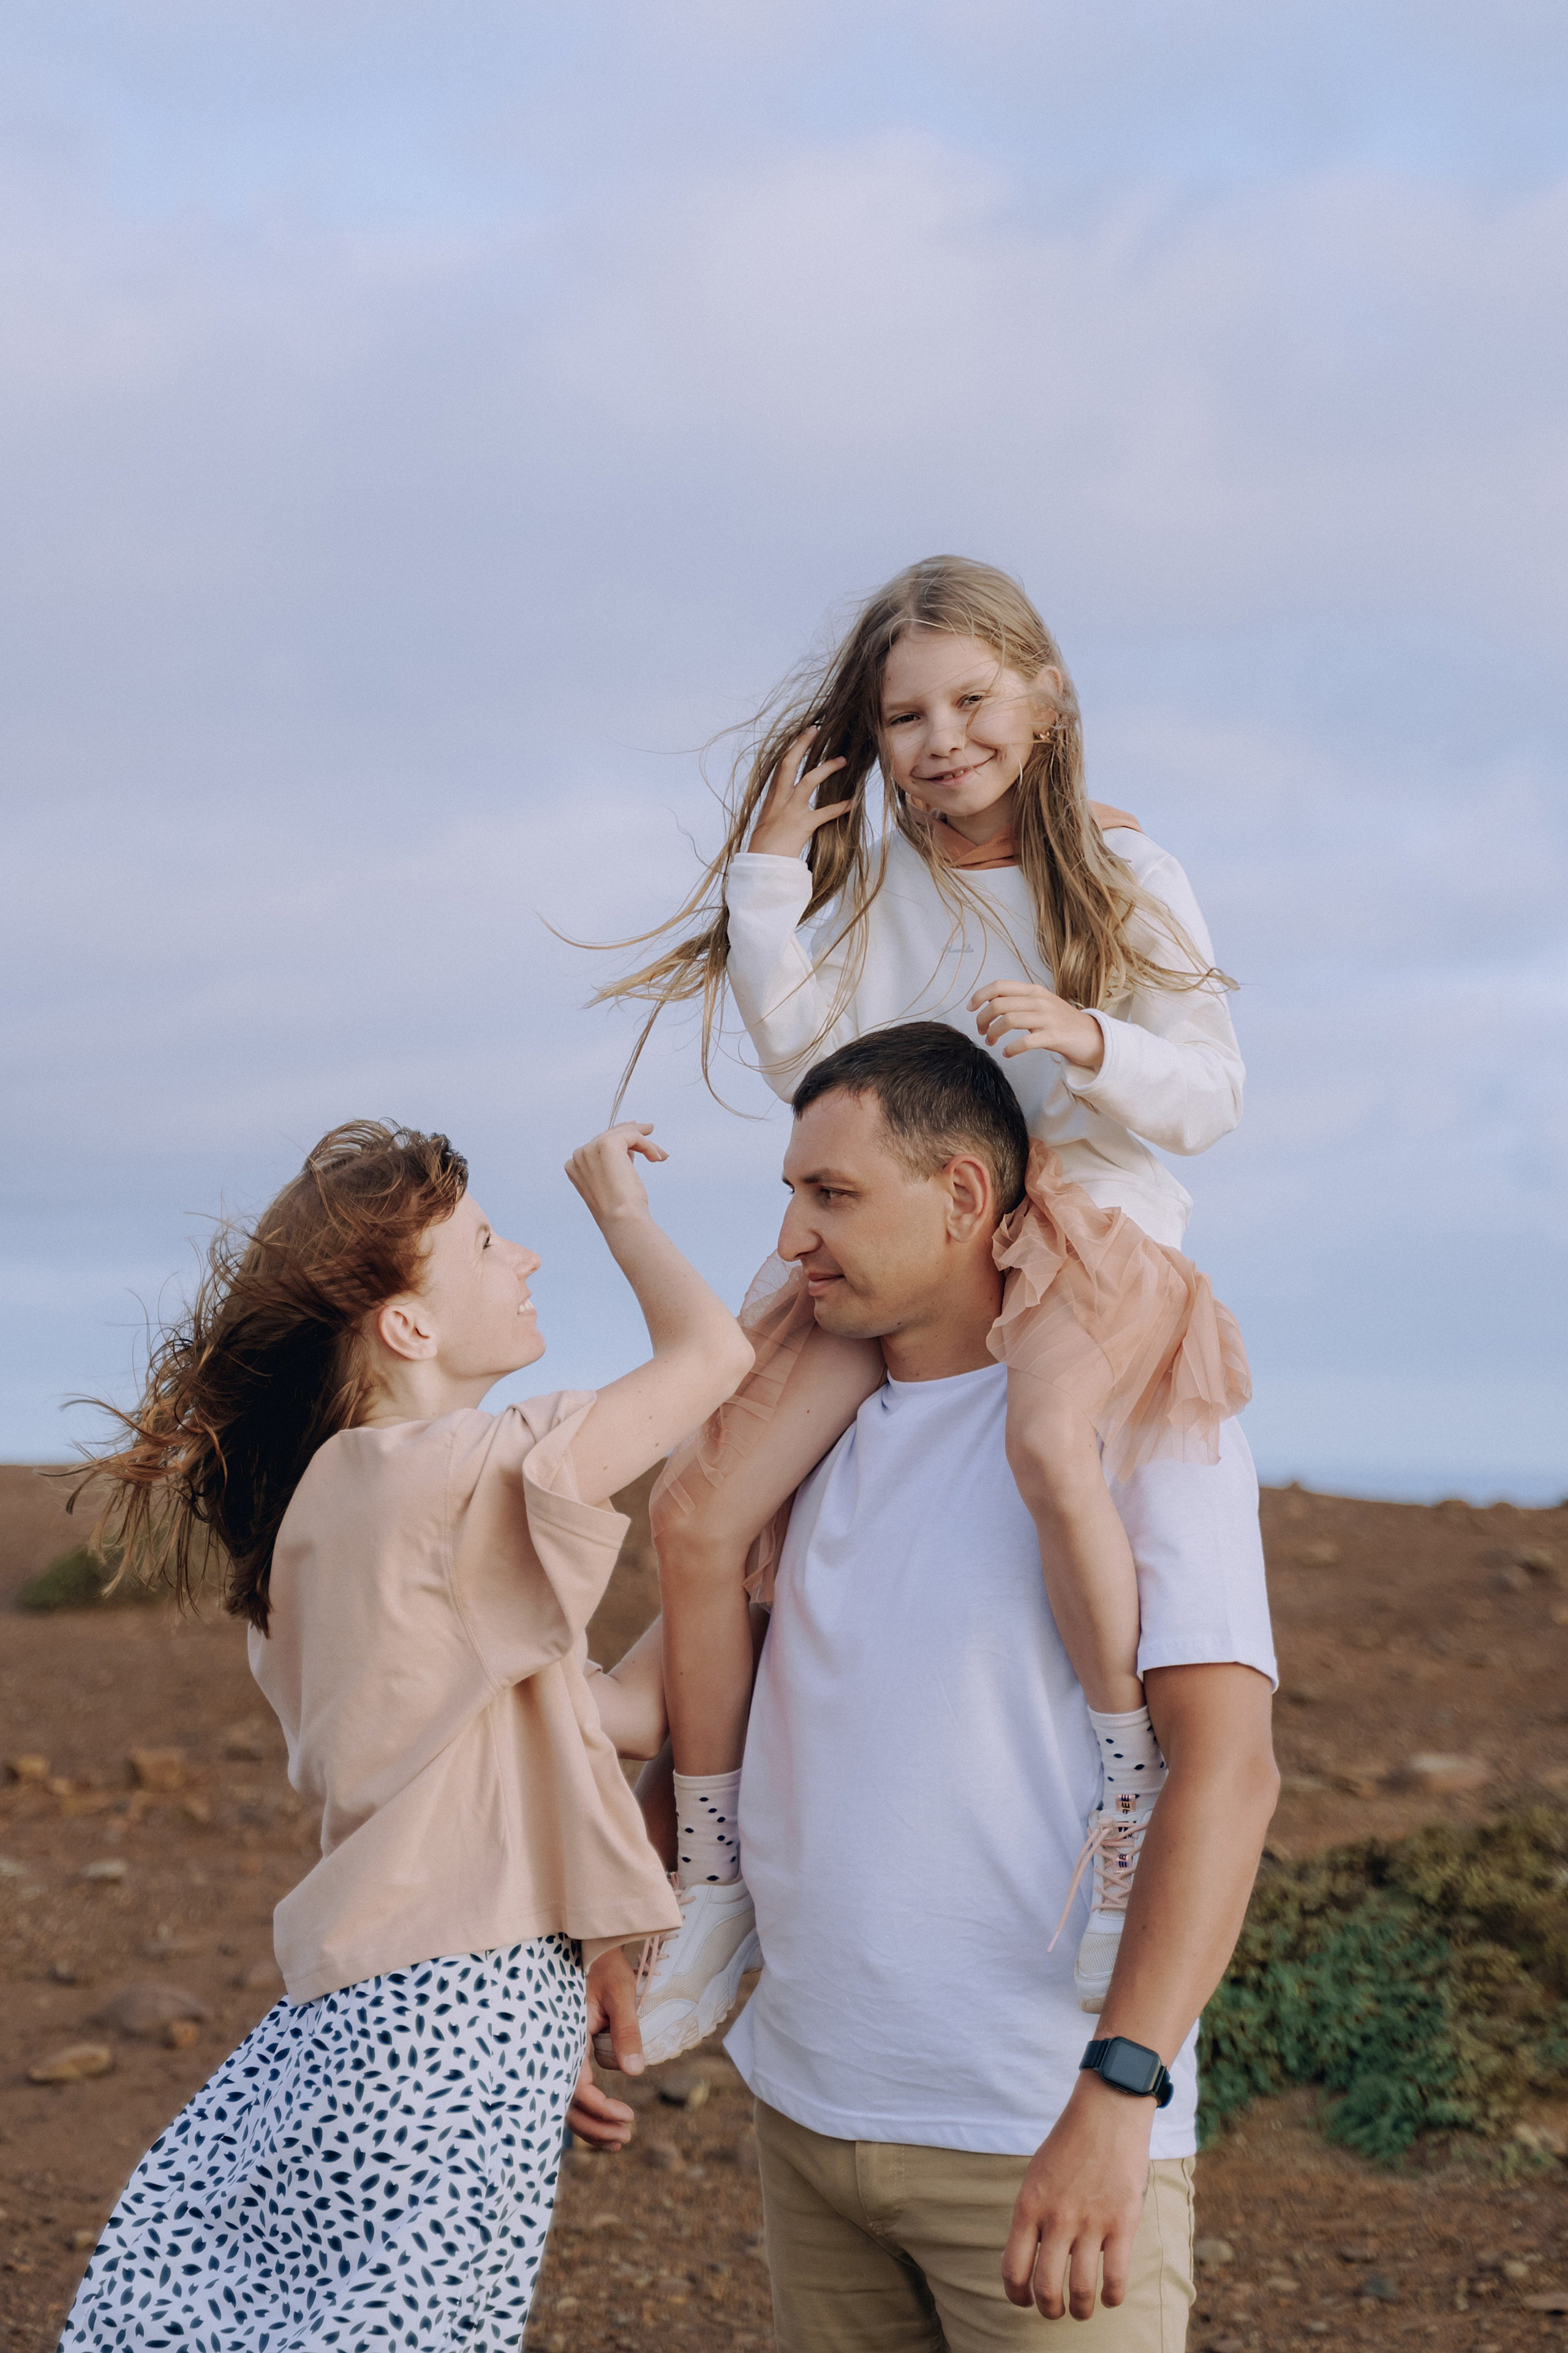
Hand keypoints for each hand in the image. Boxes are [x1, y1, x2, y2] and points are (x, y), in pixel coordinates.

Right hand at [565, 1122, 667, 1227]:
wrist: (621, 1219)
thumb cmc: (619, 1210)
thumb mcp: (611, 1185)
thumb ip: (613, 1164)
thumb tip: (631, 1148)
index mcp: (574, 1167)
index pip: (597, 1145)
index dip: (618, 1141)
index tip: (635, 1138)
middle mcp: (579, 1155)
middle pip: (609, 1136)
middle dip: (632, 1136)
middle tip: (649, 1130)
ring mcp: (591, 1148)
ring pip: (622, 1134)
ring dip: (645, 1142)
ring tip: (660, 1154)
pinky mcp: (608, 1144)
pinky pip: (633, 1136)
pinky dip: (648, 1145)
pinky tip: (656, 1158)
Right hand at [566, 1946, 644, 2151]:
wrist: (588, 1946)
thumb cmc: (606, 1965)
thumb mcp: (620, 1994)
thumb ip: (626, 2031)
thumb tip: (635, 2072)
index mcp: (565, 2037)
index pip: (578, 2088)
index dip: (600, 2109)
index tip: (627, 2118)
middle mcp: (557, 2049)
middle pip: (567, 2104)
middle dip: (594, 2128)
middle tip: (625, 2138)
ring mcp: (558, 2053)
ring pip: (567, 2101)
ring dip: (589, 2125)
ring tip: (619, 2140)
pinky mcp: (566, 2052)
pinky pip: (570, 2088)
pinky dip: (586, 2109)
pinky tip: (605, 2119)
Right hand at [748, 727, 851, 858]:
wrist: (761, 868)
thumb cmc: (763, 850)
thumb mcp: (766, 825)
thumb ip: (776, 811)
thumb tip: (785, 805)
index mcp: (770, 800)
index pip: (780, 768)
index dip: (792, 749)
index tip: (803, 735)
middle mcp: (779, 801)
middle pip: (788, 764)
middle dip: (802, 745)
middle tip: (815, 730)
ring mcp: (790, 812)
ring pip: (808, 782)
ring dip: (826, 769)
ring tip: (842, 760)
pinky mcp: (801, 826)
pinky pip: (823, 813)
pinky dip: (839, 807)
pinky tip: (851, 802)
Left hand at [969, 980, 1104, 1073]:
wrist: (1093, 1036)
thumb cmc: (1062, 1023)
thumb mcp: (1041, 1004)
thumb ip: (1019, 1001)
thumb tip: (991, 1004)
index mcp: (1034, 991)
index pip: (1000, 986)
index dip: (980, 995)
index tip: (970, 1008)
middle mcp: (1039, 1001)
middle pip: (999, 1004)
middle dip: (983, 1018)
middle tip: (981, 1031)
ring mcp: (1047, 1018)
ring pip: (1009, 1020)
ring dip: (993, 1033)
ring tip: (990, 1042)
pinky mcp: (1054, 1036)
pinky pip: (1025, 1042)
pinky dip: (1011, 1049)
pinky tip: (1007, 1053)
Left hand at [1002, 2074, 1152, 2318]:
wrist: (1106, 2111)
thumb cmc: (1068, 2144)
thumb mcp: (1035, 2177)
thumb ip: (1032, 2216)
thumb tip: (1028, 2259)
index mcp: (1029, 2206)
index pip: (1013, 2269)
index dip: (1016, 2295)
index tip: (1024, 2300)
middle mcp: (1057, 2218)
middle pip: (1046, 2288)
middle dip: (1049, 2309)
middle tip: (1055, 2311)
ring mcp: (1091, 2222)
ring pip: (1081, 2289)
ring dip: (1080, 2309)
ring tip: (1082, 2310)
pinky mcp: (1123, 2222)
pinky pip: (1116, 2276)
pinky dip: (1113, 2296)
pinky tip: (1110, 2297)